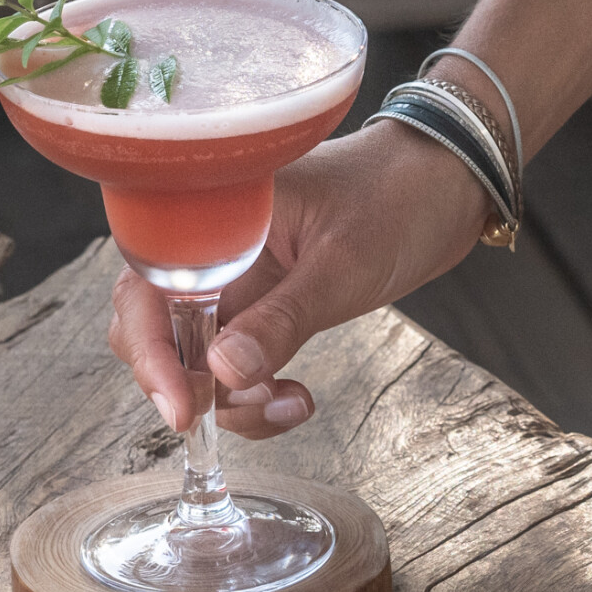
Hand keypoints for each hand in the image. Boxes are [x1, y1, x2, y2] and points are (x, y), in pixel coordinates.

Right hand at [108, 120, 489, 436]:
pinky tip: (294, 398)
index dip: (150, 352)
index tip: (182, 408)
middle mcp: (210, 249)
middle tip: (249, 407)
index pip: (145, 287)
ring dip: (229, 398)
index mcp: (212, 216)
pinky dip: (254, 393)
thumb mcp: (343, 264)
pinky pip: (233, 361)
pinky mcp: (261, 304)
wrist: (447, 184)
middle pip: (154, 329)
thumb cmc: (397, 198)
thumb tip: (221, 373)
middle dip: (189, 384)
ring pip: (194, 356)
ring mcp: (234, 279)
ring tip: (289, 402)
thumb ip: (282, 319)